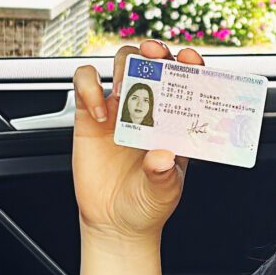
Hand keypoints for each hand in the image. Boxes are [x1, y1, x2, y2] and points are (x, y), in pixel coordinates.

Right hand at [73, 41, 202, 241]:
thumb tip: (162, 156)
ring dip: (124, 64)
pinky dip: (88, 88)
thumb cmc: (148, 204)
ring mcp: (118, 108)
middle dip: (155, 51)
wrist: (115, 223)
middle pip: (152, 61)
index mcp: (175, 120)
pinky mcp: (89, 115)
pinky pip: (84, 85)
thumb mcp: (164, 192)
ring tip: (124, 89)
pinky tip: (99, 112)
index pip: (187, 80)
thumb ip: (164, 174)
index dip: (189, 64)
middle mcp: (148, 108)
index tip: (191, 59)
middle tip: (155, 54)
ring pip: (120, 64)